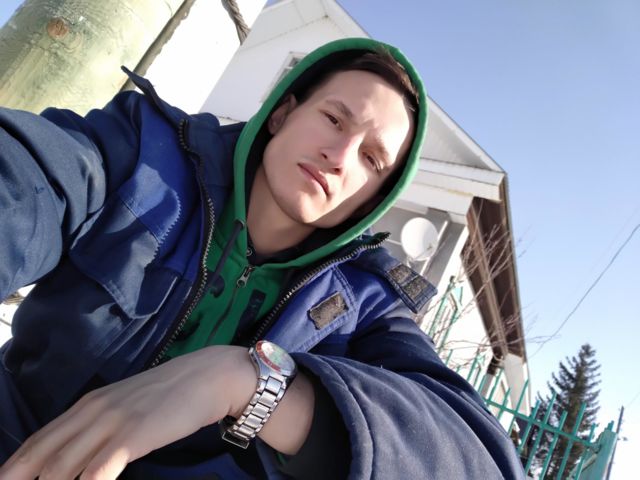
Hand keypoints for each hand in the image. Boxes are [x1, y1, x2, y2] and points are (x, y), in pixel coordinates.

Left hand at [0, 346, 254, 479]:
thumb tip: (80, 457)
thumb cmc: (172, 394)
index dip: (14, 469)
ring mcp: (112, 422)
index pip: (36, 443)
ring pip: (61, 467)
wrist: (209, 376)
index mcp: (87, 405)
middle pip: (40, 457)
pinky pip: (98, 470)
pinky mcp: (134, 435)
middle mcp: (92, 412)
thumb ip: (102, 427)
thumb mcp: (128, 407)